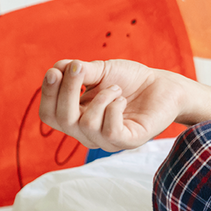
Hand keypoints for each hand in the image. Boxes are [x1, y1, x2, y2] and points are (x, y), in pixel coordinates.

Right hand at [39, 59, 180, 151]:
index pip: (48, 114)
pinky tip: (122, 100)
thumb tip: (57, 68)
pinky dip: (114, 108)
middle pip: (61, 120)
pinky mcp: (127, 142)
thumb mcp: (100, 70)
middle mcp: (87, 133)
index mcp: (76, 118)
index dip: (48, 93)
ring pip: (86, 124)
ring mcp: (107, 140)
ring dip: (101, 97)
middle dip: (67, 91)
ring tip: (116, 89)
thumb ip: (78, 71)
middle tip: (81, 68)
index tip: (56, 71)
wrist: (163, 84)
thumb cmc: (130, 79)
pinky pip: (110, 130)